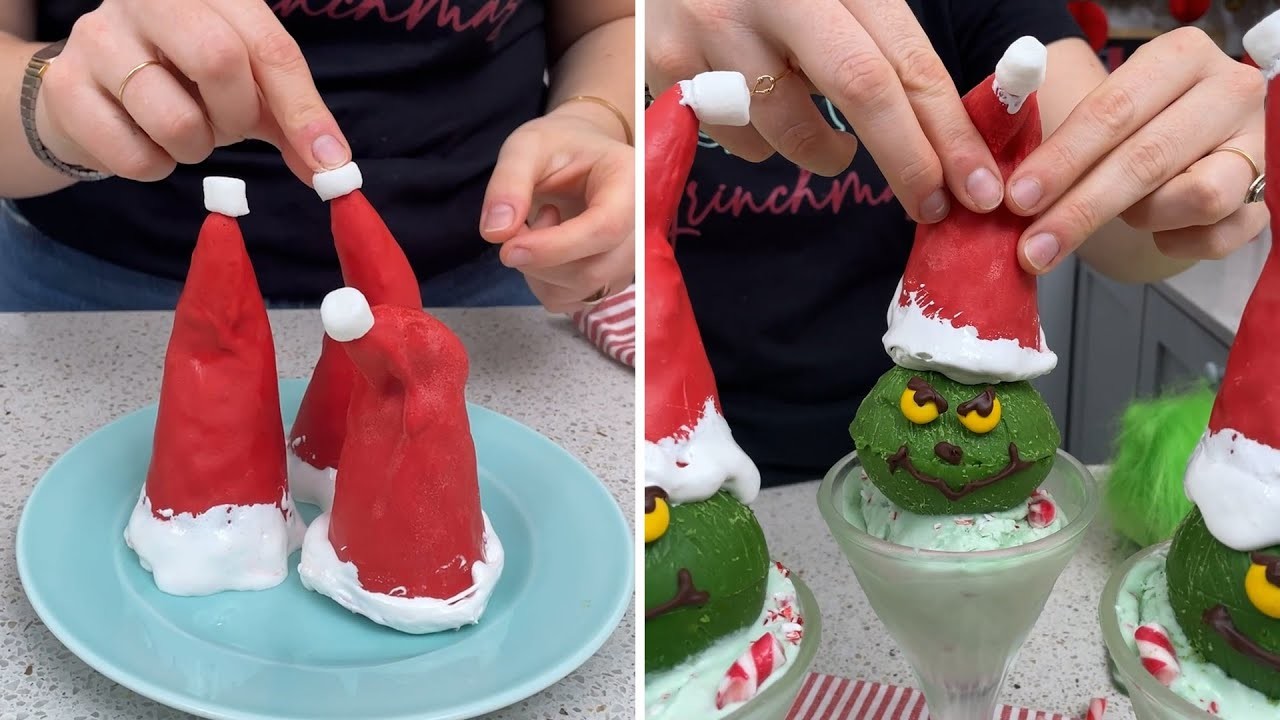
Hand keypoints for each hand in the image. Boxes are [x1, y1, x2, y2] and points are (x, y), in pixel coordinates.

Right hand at [34, 0, 348, 182]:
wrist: (93, 91)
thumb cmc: (185, 83)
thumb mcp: (249, 92)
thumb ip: (294, 123)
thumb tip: (334, 168)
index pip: (269, 45)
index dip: (303, 108)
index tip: (329, 160)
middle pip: (219, 60)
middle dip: (238, 117)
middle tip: (229, 129)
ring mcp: (98, 35)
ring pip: (174, 118)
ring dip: (196, 148)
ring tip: (185, 132)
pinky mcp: (65, 84)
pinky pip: (133, 154)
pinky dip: (154, 167)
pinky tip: (146, 142)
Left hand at [479, 107, 634, 313]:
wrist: (582, 157)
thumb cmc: (559, 146)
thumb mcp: (527, 146)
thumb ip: (509, 182)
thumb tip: (496, 233)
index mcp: (632, 182)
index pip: (606, 228)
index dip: (555, 246)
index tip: (509, 249)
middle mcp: (642, 227)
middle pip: (594, 270)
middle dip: (539, 260)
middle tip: (517, 223)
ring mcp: (630, 260)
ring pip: (580, 290)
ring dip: (539, 270)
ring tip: (540, 224)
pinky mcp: (611, 281)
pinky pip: (571, 301)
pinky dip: (544, 283)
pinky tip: (548, 248)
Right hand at [646, 0, 1006, 222]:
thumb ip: (880, 39)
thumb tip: (947, 133)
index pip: (905, 56)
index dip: (948, 129)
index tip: (978, 185)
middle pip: (861, 88)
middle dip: (907, 161)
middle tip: (931, 206)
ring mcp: (716, 28)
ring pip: (789, 128)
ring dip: (826, 154)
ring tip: (836, 146)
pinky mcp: (669, 64)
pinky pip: (738, 137)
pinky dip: (764, 142)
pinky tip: (761, 107)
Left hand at [1008, 28, 1267, 272]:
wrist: (1174, 149)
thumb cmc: (1121, 128)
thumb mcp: (1086, 110)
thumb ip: (1046, 127)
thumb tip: (992, 177)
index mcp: (1181, 56)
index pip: (1114, 110)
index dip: (1061, 158)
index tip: (1017, 199)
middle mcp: (1228, 93)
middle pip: (1148, 158)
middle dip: (1081, 208)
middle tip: (1033, 246)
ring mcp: (1255, 145)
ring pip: (1198, 196)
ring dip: (1142, 216)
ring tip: (1120, 214)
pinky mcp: (1263, 197)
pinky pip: (1218, 236)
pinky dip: (1176, 242)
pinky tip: (1156, 232)